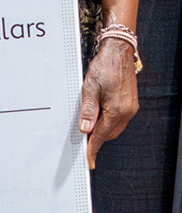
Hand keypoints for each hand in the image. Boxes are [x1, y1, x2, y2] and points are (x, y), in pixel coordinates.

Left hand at [79, 38, 138, 168]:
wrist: (118, 53)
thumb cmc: (104, 67)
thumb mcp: (89, 89)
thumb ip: (88, 111)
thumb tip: (85, 129)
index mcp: (116, 111)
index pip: (101, 136)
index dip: (93, 149)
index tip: (89, 160)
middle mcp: (127, 112)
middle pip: (108, 134)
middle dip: (95, 136)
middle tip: (82, 132)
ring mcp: (130, 108)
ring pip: (114, 127)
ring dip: (102, 127)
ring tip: (89, 116)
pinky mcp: (130, 103)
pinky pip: (118, 119)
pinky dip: (108, 120)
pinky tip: (99, 111)